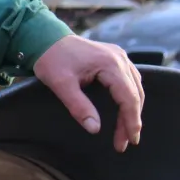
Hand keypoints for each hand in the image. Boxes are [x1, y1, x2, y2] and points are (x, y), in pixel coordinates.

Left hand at [32, 34, 144, 151]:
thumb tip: (95, 129)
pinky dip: (129, 97)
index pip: (129, 97)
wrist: (44, 37)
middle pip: (135, 94)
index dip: (131, 121)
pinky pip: (129, 80)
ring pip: (135, 87)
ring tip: (125, 131)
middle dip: (131, 120)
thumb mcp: (60, 84)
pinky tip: (125, 110)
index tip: (130, 140)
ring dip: (131, 109)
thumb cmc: (51, 59)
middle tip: (126, 142)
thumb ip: (78, 106)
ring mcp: (119, 56)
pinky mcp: (114, 57)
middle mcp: (120, 58)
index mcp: (110, 64)